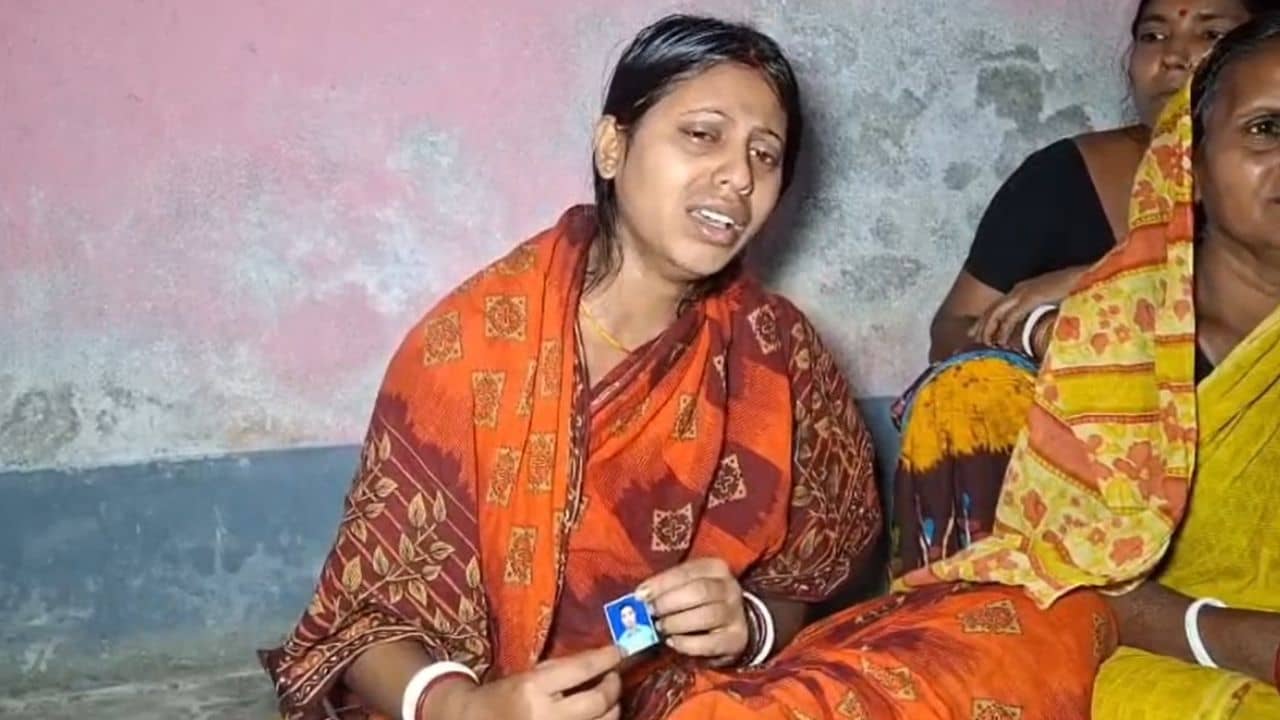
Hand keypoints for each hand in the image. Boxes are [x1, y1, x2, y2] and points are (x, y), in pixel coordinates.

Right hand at [425, 645, 621, 719]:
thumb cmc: (502, 696)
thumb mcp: (527, 675)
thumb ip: (560, 670)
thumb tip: (601, 661)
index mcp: (531, 688)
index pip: (581, 669)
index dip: (606, 658)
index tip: (620, 651)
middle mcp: (543, 715)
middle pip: (598, 702)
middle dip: (614, 687)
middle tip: (614, 678)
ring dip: (613, 710)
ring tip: (610, 700)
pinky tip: (598, 717)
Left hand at [637, 557, 748, 663]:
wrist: (734, 625)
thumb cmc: (702, 602)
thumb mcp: (688, 587)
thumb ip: (668, 589)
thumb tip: (640, 597)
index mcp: (716, 568)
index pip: (686, 571)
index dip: (661, 583)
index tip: (640, 595)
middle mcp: (729, 588)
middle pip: (698, 592)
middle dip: (668, 603)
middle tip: (650, 613)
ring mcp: (735, 614)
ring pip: (706, 615)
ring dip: (676, 623)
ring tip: (659, 628)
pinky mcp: (735, 640)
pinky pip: (709, 643)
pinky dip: (686, 644)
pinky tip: (672, 642)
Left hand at [970, 266, 1084, 350]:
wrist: (1089, 277)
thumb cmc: (1076, 291)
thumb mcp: (1054, 303)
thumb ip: (1043, 313)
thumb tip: (1039, 329)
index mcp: (1023, 290)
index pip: (999, 306)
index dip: (987, 320)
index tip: (979, 333)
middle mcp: (1019, 290)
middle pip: (993, 309)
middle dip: (981, 325)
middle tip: (971, 340)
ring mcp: (1024, 292)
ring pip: (997, 313)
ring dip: (988, 329)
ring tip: (984, 344)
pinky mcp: (1031, 298)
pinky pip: (1012, 317)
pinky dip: (1004, 329)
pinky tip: (1001, 341)